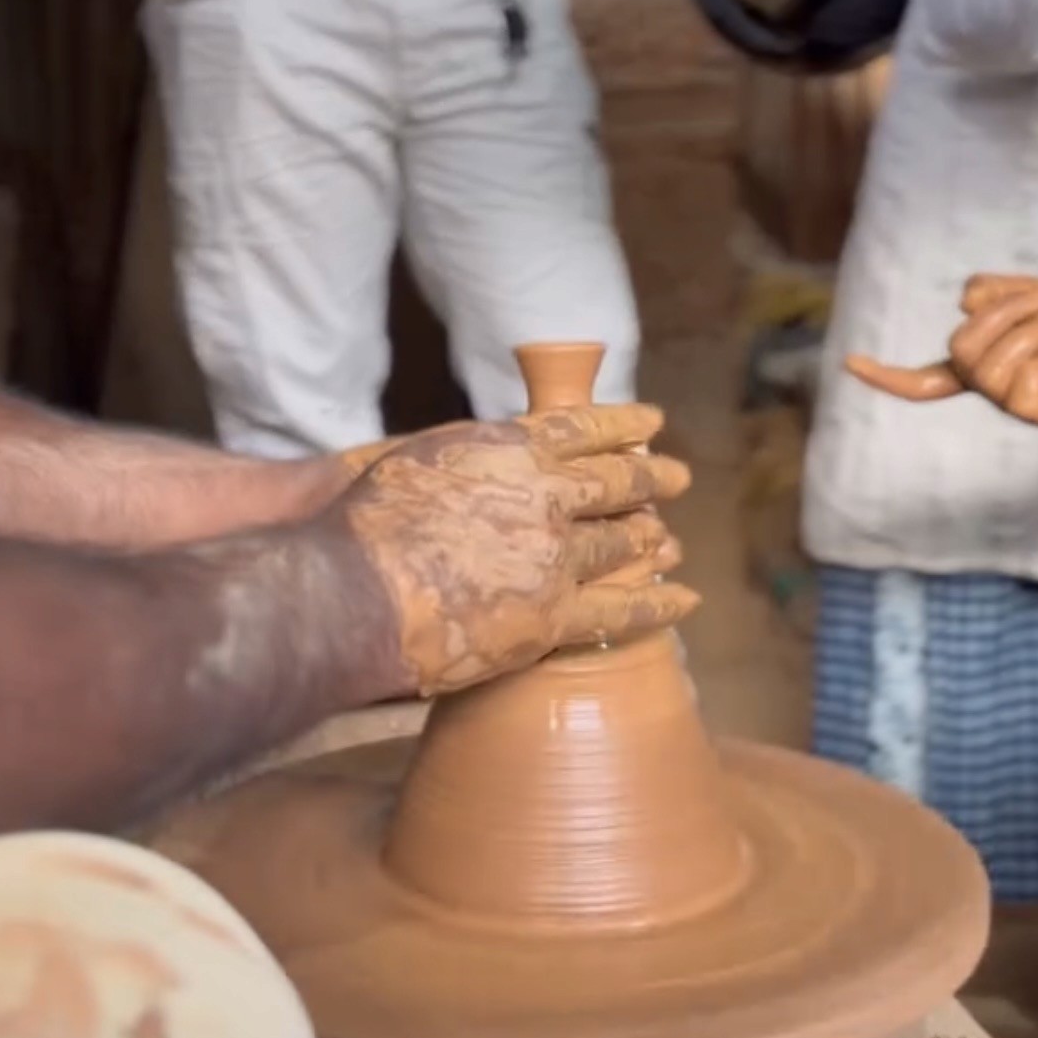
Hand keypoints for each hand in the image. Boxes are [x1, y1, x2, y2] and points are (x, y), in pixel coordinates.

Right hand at [325, 406, 698, 698]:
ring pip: (623, 543)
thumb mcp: (418, 460)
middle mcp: (545, 494)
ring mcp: (556, 556)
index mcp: (509, 447)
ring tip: (670, 540)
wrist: (353, 592)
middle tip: (677, 476)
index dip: (623, 423)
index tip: (651, 420)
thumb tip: (492, 459)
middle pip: (617, 481)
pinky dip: (659, 604)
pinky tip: (685, 599)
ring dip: (651, 539)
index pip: (583, 426)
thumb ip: (470, 458)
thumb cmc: (364, 526)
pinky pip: (622, 612)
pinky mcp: (555, 618)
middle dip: (652, 477)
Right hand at [846, 274, 1037, 427]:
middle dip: (999, 315)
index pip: (926, 380)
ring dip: (1023, 325)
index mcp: (986, 368)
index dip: (887, 376)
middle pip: (958, 346)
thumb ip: (997, 294)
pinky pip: (1012, 373)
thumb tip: (963, 305)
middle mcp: (994, 390)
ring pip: (983, 356)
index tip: (847, 363)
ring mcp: (1016, 404)